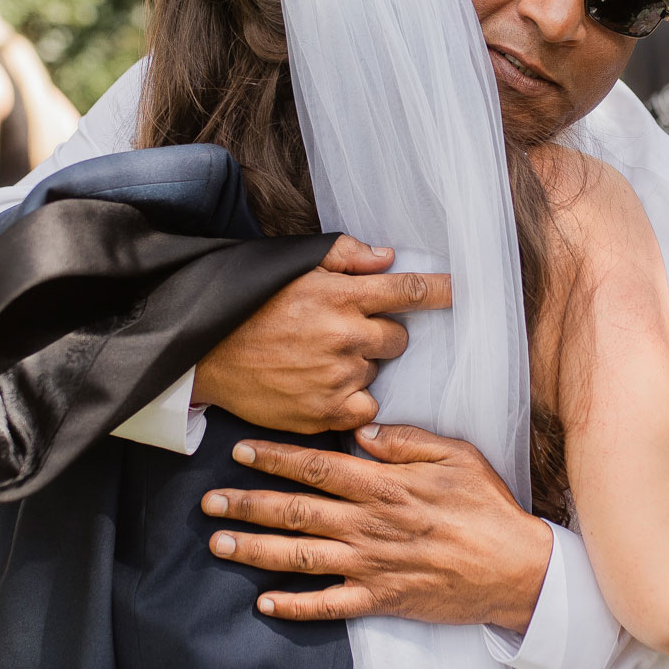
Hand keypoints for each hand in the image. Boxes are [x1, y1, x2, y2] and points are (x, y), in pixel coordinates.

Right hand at [192, 235, 453, 432]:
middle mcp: (344, 335)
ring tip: (317, 360)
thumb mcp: (292, 266)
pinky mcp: (324, 412)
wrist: (204, 354)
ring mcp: (336, 376)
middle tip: (345, 334)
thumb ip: (344, 256)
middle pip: (398, 338)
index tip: (465, 290)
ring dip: (358, 366)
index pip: (408, 291)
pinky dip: (351, 400)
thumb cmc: (249, 306)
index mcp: (339, 295)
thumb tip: (387, 257)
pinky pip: (364, 408)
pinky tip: (323, 388)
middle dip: (381, 334)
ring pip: (375, 371)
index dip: (441, 290)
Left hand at [201, 422, 554, 631]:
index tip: (240, 451)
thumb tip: (364, 432)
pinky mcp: (382, 600)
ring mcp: (372, 566)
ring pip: (300, 557)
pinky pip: (329, 606)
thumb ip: (407, 441)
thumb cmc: (488, 508)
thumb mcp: (456, 456)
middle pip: (296, 511)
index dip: (275, 458)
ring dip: (255, 550)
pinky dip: (295, 606)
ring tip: (218, 544)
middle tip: (208, 500)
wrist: (517, 570)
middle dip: (247, 504)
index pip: (318, 468)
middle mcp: (370, 526)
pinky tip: (263, 603)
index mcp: (385, 486)